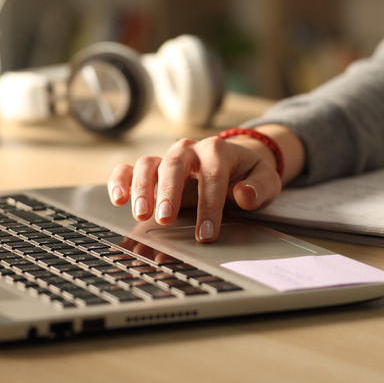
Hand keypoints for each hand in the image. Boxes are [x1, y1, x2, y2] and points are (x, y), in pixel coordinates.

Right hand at [107, 125, 303, 241]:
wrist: (236, 162)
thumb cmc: (248, 175)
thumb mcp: (266, 180)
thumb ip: (259, 187)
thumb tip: (244, 195)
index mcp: (218, 150)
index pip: (212, 176)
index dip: (209, 206)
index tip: (206, 233)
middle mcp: (189, 150)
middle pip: (174, 165)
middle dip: (169, 192)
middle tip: (165, 219)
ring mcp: (167, 158)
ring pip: (148, 164)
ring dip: (142, 188)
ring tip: (141, 214)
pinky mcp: (152, 169)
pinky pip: (129, 169)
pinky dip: (120, 181)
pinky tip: (118, 199)